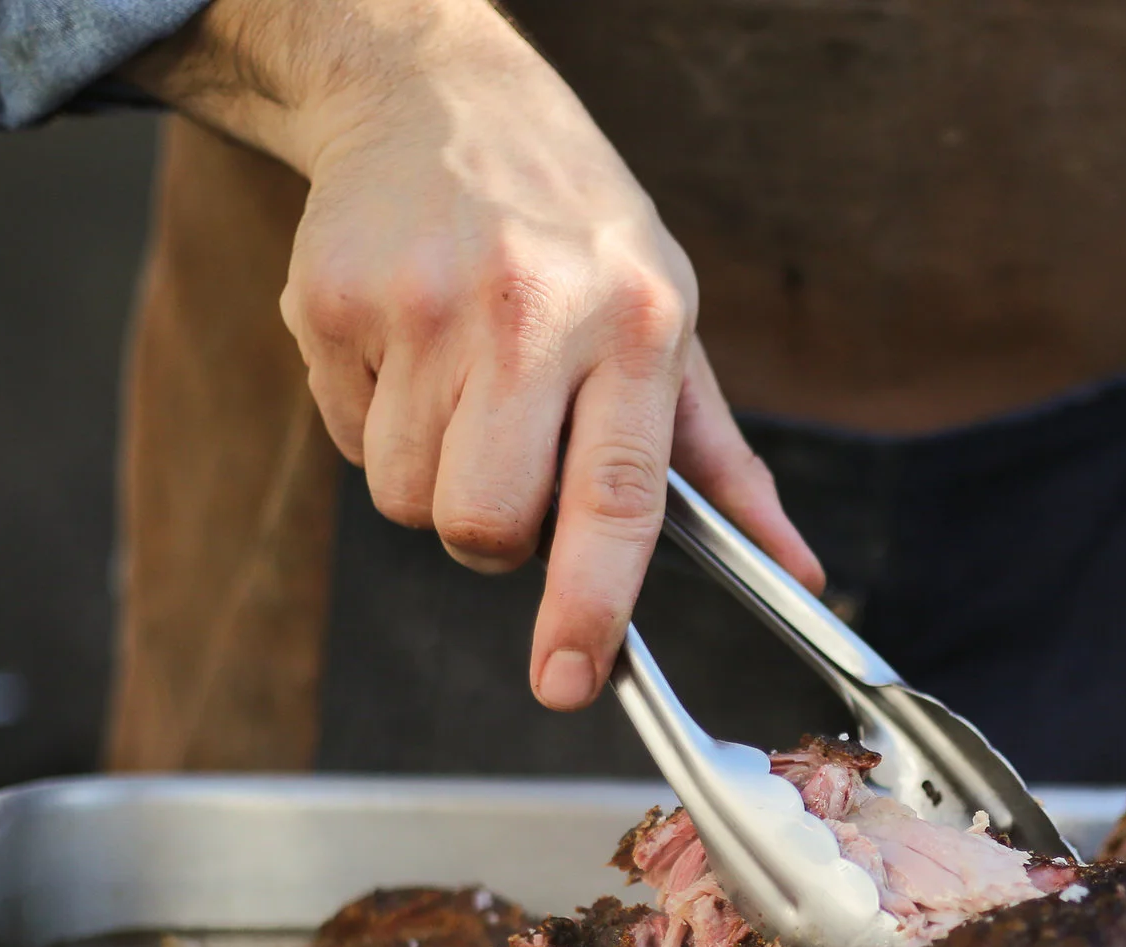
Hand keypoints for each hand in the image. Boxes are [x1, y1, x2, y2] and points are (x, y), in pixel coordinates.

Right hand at [126, 0, 821, 710]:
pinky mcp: (332, 302)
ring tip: (463, 386)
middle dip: (491, 535)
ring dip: (431, 476)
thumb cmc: (573, 225)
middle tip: (511, 463)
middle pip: (483, 524)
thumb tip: (793, 567)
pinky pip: (345, 439)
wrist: (437, 91)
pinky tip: (409, 350)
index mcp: (636, 325)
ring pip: (403, 498)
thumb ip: (721, 462)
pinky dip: (375, 421)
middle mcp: (530, 315)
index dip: (591, 603)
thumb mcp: (671, 318)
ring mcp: (421, 306)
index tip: (571, 676)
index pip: (617, 498)